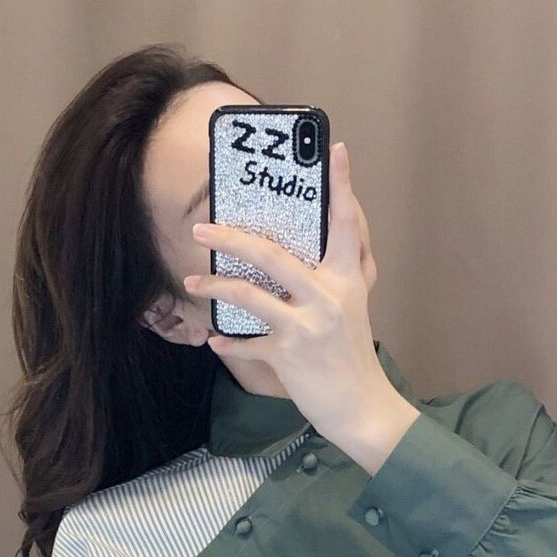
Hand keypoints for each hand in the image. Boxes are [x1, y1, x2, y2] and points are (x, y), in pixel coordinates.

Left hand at [184, 141, 402, 444]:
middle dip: (231, 238)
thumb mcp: (352, 310)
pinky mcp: (289, 355)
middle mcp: (328, 297)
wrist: (363, 407)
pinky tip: (216, 340)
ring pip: (250, 295)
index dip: (341, 186)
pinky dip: (229, 343)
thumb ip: (336, 279)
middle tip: (202, 228)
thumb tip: (309, 252)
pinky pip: (248, 343)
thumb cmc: (352, 357)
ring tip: (194, 283)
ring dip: (215, 288)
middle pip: (272, 254)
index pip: (345, 225)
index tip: (336, 149)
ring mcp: (306, 326)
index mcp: (347, 280)